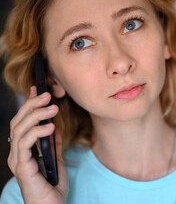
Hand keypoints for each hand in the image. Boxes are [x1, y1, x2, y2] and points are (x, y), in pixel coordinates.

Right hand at [8, 86, 67, 203]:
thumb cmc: (52, 187)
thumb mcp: (55, 159)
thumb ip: (52, 144)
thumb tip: (54, 127)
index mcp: (23, 150)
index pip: (22, 122)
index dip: (29, 105)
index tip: (39, 90)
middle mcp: (17, 153)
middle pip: (18, 122)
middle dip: (32, 105)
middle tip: (47, 95)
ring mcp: (17, 160)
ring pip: (19, 130)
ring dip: (36, 115)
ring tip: (53, 108)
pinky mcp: (22, 168)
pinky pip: (25, 145)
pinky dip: (37, 132)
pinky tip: (50, 126)